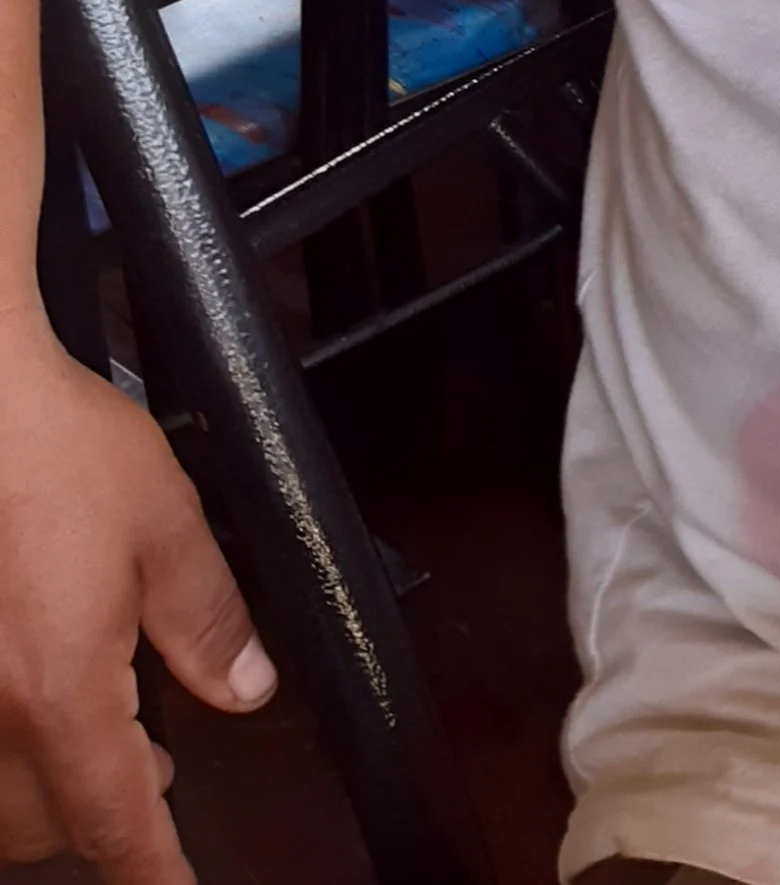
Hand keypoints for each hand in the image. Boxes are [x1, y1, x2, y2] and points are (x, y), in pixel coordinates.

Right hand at [0, 323, 273, 878]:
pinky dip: (11, 745)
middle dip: (108, 811)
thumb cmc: (48, 448)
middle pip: (48, 828)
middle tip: (160, 765)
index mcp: (58, 695)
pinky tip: (38, 691)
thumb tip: (245, 686)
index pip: (115, 828)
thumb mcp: (165, 526)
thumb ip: (210, 619)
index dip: (154, 876)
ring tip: (104, 728)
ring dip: (49, 787)